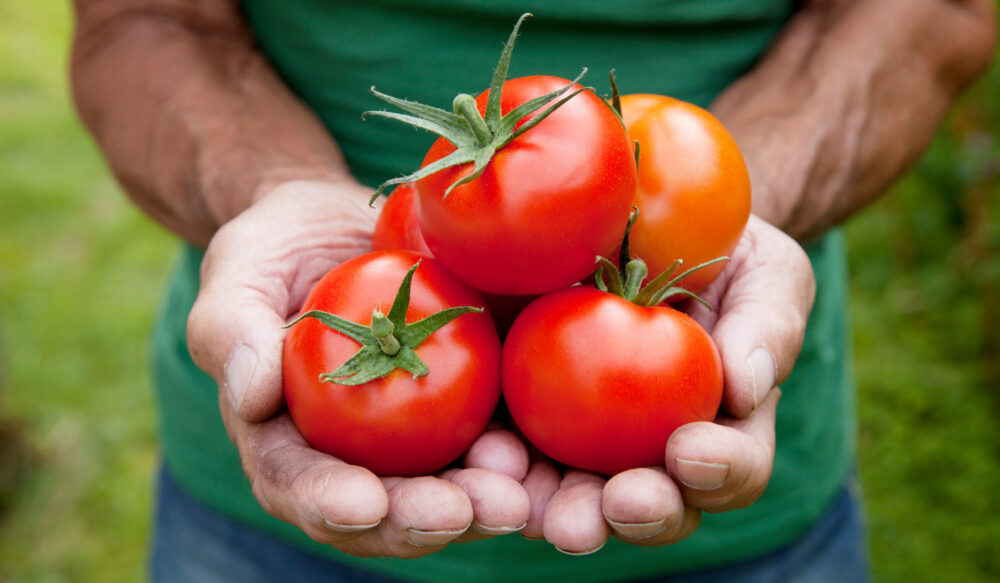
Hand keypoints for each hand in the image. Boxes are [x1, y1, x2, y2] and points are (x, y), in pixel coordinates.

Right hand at [187, 180, 529, 557]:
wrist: (351, 224)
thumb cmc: (279, 244)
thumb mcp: (241, 266)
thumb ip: (231, 327)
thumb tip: (249, 394)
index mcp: (286, 436)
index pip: (298, 482)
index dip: (328, 501)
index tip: (363, 503)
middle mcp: (353, 454)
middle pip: (383, 508)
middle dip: (419, 519)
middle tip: (460, 512)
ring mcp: (417, 438)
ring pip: (447, 492)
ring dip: (480, 506)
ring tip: (513, 499)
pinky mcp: (469, 407)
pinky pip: (497, 442)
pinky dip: (521, 461)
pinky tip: (542, 459)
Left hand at [521, 216, 815, 552]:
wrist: (636, 214)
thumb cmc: (717, 246)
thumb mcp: (762, 271)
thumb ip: (766, 323)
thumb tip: (747, 389)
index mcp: (714, 428)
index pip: (728, 468)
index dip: (719, 472)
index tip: (689, 451)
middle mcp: (644, 451)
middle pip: (646, 506)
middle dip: (634, 514)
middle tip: (616, 504)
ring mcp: (577, 439)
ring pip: (566, 497)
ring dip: (553, 510)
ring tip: (531, 508)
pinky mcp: (517, 410)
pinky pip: (501, 449)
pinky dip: (493, 464)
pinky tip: (483, 457)